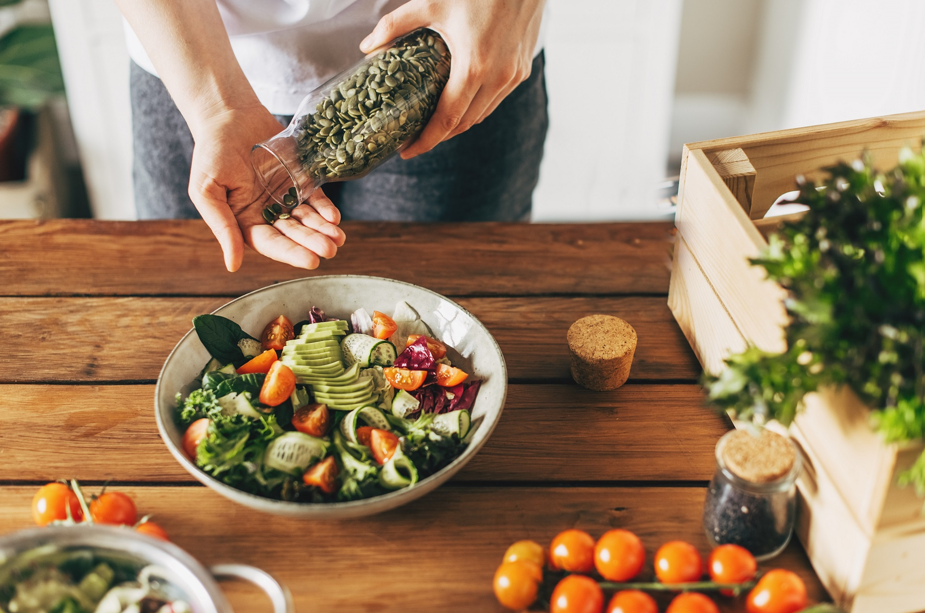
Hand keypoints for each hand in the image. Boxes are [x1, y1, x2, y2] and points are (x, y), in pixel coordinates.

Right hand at [188, 105, 345, 271]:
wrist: (228, 114)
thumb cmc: (211, 152)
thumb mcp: (207, 191)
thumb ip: (222, 227)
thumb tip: (233, 266)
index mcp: (244, 221)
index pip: (270, 243)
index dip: (290, 253)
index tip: (311, 261)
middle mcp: (266, 213)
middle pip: (292, 233)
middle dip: (311, 242)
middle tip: (330, 250)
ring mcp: (284, 196)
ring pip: (306, 218)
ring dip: (322, 229)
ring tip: (339, 238)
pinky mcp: (299, 179)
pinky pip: (314, 197)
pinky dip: (325, 208)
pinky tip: (334, 217)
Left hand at [360, 0, 544, 158]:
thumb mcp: (432, 2)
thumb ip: (395, 25)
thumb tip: (367, 47)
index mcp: (474, 67)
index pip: (447, 120)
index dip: (426, 140)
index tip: (407, 151)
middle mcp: (498, 78)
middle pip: (464, 124)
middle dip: (439, 136)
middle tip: (414, 137)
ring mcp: (514, 75)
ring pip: (482, 114)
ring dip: (459, 123)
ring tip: (434, 124)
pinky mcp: (522, 68)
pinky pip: (496, 99)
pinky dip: (477, 107)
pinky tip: (460, 101)